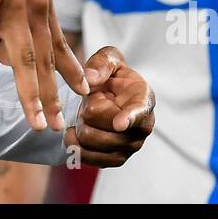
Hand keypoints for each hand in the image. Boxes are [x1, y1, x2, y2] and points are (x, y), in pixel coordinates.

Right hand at [0, 0, 88, 131]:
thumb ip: (17, 2)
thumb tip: (8, 26)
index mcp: (42, 1)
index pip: (59, 44)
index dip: (71, 70)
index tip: (83, 92)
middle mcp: (34, 7)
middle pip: (45, 61)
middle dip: (52, 96)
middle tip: (59, 127)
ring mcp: (12, 7)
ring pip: (23, 61)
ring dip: (28, 96)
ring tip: (35, 124)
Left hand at [65, 46, 154, 167]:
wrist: (113, 95)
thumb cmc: (112, 75)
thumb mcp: (109, 59)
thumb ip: (101, 63)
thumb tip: (91, 78)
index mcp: (144, 100)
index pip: (138, 113)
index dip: (128, 118)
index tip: (119, 124)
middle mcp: (142, 128)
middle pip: (103, 127)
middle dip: (87, 112)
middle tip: (90, 101)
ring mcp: (131, 146)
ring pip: (91, 141)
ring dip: (80, 127)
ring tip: (85, 115)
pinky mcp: (116, 159)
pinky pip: (90, 159)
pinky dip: (76, 147)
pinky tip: (73, 134)